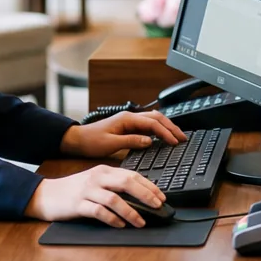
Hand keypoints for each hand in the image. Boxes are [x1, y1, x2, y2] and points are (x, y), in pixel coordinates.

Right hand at [24, 163, 167, 226]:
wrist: (46, 194)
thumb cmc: (74, 190)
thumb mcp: (95, 181)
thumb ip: (114, 185)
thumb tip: (140, 196)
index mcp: (104, 171)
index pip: (131, 175)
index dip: (149, 185)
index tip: (161, 196)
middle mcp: (97, 178)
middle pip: (126, 183)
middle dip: (146, 195)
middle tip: (158, 206)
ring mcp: (87, 191)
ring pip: (114, 199)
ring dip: (130, 211)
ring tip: (141, 221)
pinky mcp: (77, 205)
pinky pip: (98, 212)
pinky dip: (112, 219)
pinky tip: (120, 225)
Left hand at [60, 111, 184, 160]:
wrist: (77, 140)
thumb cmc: (91, 142)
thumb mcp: (111, 144)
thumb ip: (131, 141)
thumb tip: (150, 141)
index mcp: (127, 119)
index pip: (153, 123)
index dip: (166, 132)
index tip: (175, 142)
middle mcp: (130, 117)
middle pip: (157, 117)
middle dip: (171, 127)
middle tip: (183, 138)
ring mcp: (129, 120)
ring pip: (154, 119)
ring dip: (167, 126)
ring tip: (177, 136)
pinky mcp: (128, 125)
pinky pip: (148, 124)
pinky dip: (159, 128)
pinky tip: (163, 134)